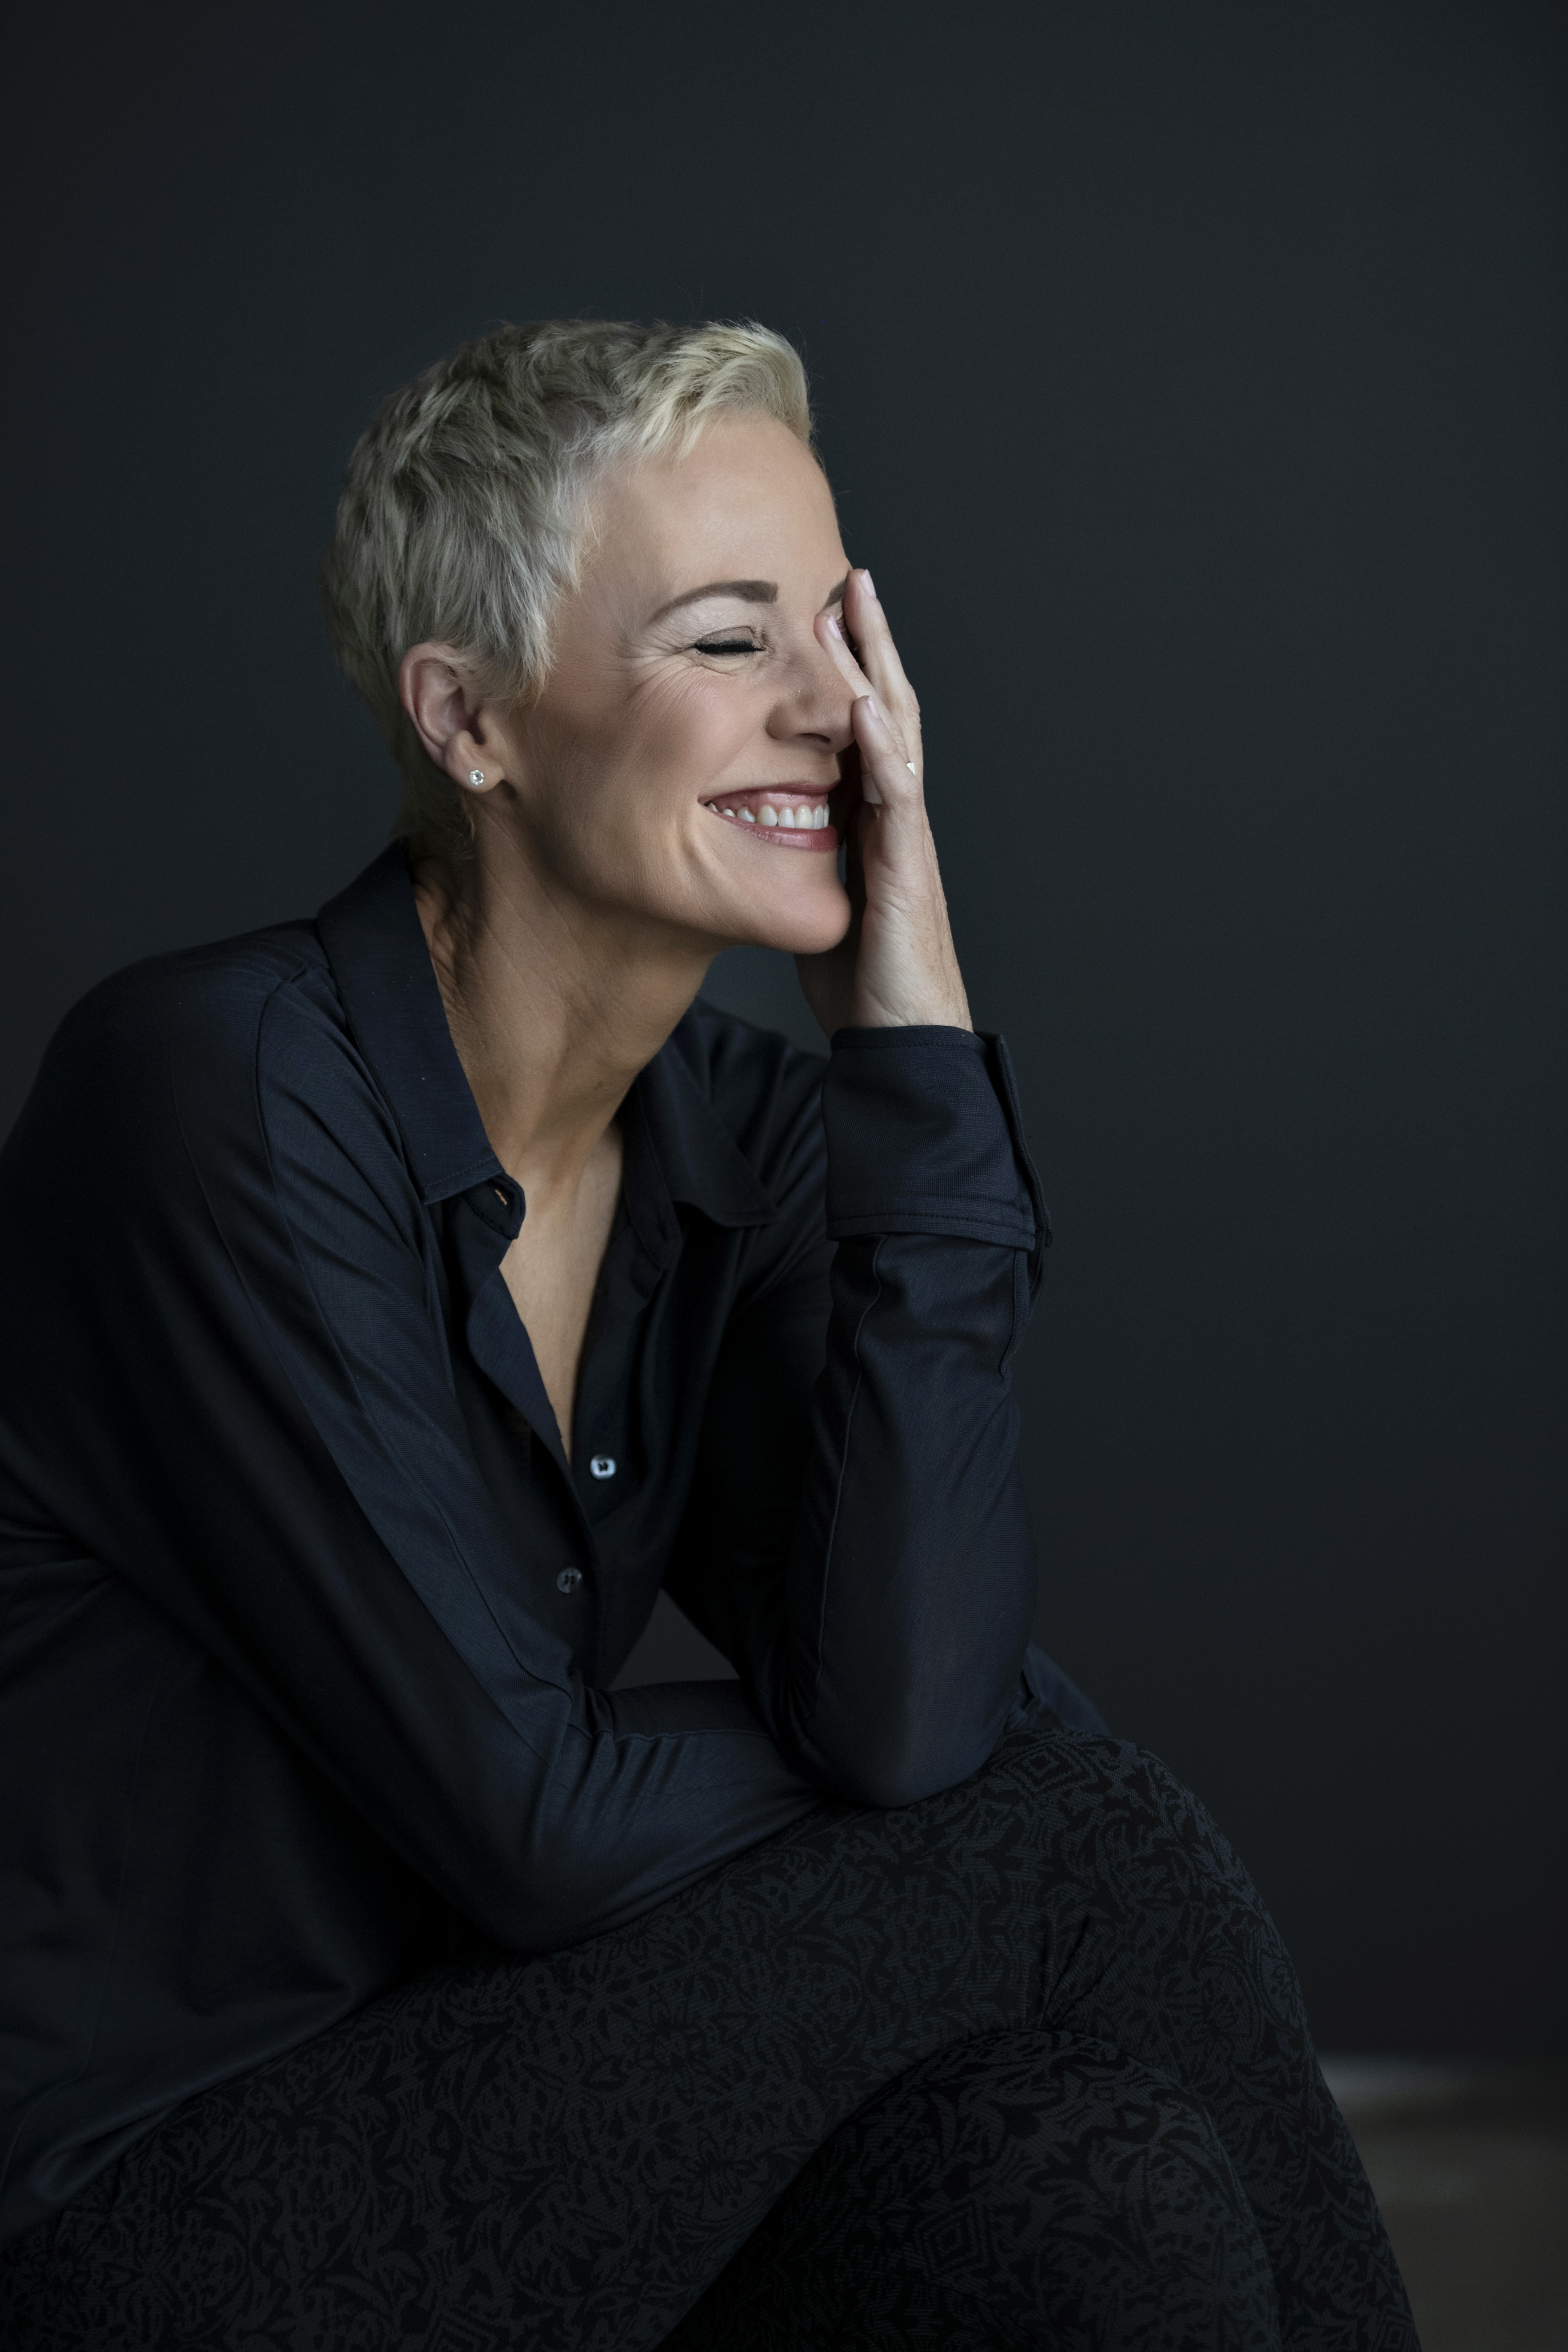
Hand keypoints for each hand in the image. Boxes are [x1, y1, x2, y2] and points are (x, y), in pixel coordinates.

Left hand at [794, 569, 972, 1036]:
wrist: (902, 1044)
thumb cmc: (866, 987)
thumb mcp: (818, 909)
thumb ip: (801, 868)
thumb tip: (763, 844)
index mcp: (877, 824)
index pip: (863, 730)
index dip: (849, 673)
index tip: (824, 617)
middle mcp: (899, 819)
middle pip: (888, 712)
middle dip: (870, 645)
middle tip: (850, 578)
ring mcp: (910, 839)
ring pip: (897, 736)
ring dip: (877, 669)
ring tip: (857, 610)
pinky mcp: (908, 869)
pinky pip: (897, 795)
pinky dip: (881, 746)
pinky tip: (866, 703)